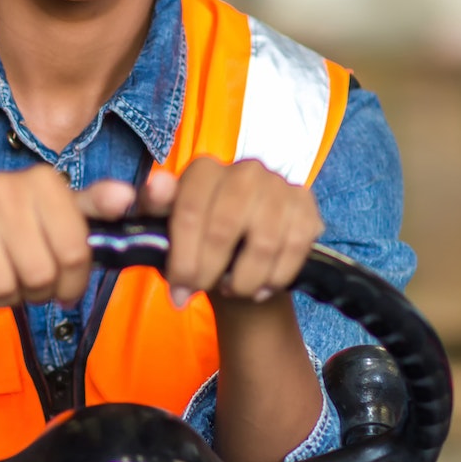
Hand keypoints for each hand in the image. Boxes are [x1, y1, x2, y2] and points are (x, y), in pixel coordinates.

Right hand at [0, 166, 134, 313]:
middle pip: (40, 273)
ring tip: (0, 281)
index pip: (76, 253)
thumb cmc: (14, 235)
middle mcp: (2, 185)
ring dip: (4, 297)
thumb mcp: (60, 220)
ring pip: (3, 285)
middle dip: (36, 291)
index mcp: (42, 181)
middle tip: (27, 282)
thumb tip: (126, 197)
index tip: (64, 287)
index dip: (72, 283)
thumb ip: (95, 210)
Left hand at [138, 157, 321, 308]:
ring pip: (262, 243)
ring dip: (244, 279)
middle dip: (209, 270)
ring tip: (233, 290)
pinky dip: (275, 277)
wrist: (241, 250)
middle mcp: (245, 169)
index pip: (189, 211)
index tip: (178, 288)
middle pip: (224, 228)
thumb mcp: (165, 225)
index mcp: (205, 169)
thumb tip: (158, 184)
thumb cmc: (197, 238)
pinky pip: (294, 249)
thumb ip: (154, 206)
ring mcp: (279, 185)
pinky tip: (261, 288)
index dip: (182, 257)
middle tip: (202, 292)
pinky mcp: (305, 205)